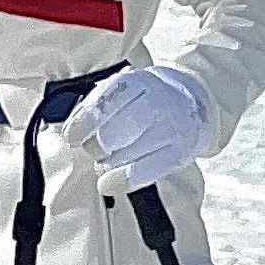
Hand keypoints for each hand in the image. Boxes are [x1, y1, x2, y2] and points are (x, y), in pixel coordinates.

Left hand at [61, 66, 214, 195]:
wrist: (192, 101)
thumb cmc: (146, 98)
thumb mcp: (124, 88)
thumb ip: (97, 106)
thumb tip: (72, 132)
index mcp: (139, 82)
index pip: (109, 99)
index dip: (86, 121)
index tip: (71, 137)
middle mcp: (158, 102)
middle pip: (120, 128)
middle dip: (97, 144)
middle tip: (91, 150)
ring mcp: (172, 128)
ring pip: (131, 151)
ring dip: (108, 162)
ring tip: (104, 161)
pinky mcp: (181, 152)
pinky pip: (150, 170)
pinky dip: (124, 179)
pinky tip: (108, 183)